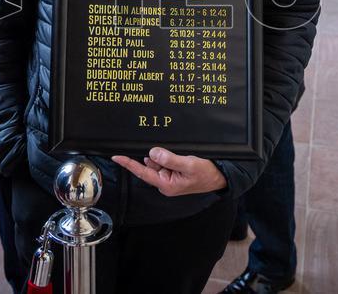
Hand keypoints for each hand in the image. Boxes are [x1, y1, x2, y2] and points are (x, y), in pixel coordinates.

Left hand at [112, 147, 226, 196]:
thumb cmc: (206, 174)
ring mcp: (169, 177)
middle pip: (150, 165)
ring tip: (180, 155)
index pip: (143, 173)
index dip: (129, 164)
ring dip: (163, 155)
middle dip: (154, 155)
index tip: (116, 156)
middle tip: (170, 152)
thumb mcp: (189, 164)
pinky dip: (166, 155)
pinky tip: (174, 153)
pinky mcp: (174, 171)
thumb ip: (169, 159)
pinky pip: (165, 161)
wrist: (220, 176)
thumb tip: (152, 153)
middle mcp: (165, 182)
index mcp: (166, 184)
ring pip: (158, 161)